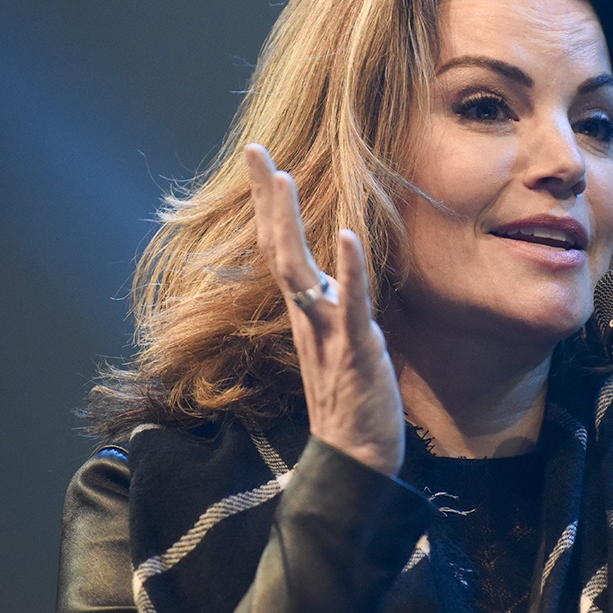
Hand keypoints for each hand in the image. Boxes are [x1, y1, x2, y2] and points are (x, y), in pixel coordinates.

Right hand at [244, 144, 404, 475]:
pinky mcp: (355, 351)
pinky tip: (346, 237)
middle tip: (255, 151)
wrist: (357, 461)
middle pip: (279, 249)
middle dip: (268, 199)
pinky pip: (350, 306)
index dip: (270, 205)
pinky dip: (348, 271)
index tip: (260, 161)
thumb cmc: (350, 405)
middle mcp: (309, 317)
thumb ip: (331, 310)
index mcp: (306, 313)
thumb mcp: (338, 345)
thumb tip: (330, 279)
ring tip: (283, 179)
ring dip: (290, 225)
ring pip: (301, 272)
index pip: (281, 250)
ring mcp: (328, 332)